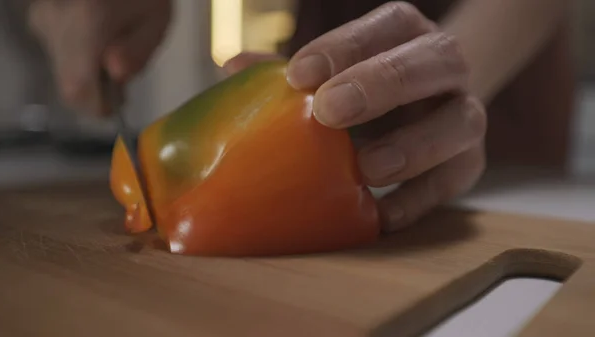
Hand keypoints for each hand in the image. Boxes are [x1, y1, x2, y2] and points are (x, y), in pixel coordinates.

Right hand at [28, 0, 171, 115]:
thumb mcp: (157, 22)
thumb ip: (138, 54)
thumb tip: (115, 77)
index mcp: (88, 22)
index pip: (79, 86)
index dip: (98, 105)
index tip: (119, 106)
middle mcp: (57, 22)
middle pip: (68, 84)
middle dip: (97, 92)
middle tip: (121, 81)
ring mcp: (44, 19)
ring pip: (63, 70)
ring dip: (89, 74)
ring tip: (113, 54)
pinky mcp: (41, 18)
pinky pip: (60, 54)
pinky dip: (80, 59)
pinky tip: (98, 43)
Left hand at [225, 2, 486, 232]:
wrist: (426, 107)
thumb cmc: (367, 86)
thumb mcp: (334, 70)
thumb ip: (295, 71)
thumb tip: (234, 68)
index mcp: (405, 33)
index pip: (384, 27)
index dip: (344, 48)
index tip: (300, 75)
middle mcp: (443, 67)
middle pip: (433, 62)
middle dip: (382, 84)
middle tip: (331, 111)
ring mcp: (463, 114)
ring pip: (460, 123)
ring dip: (412, 146)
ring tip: (366, 168)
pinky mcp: (468, 162)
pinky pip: (454, 181)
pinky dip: (419, 200)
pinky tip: (383, 215)